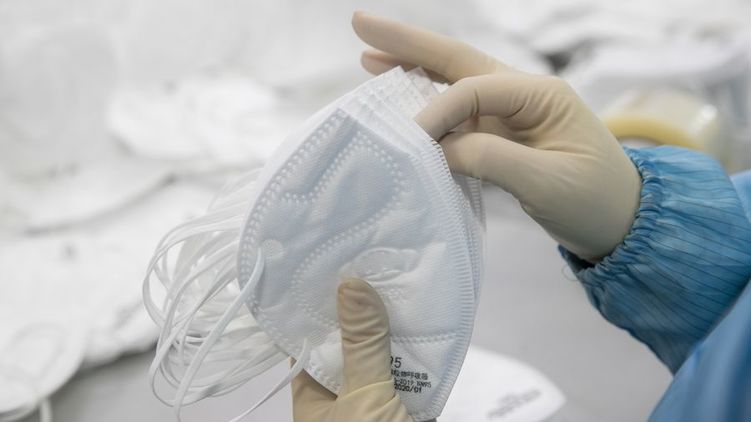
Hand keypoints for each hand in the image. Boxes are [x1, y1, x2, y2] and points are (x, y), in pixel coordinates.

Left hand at [291, 278, 412, 421]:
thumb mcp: (362, 395)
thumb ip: (360, 344)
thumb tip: (350, 283)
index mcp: (314, 401)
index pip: (311, 345)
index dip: (322, 310)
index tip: (337, 271)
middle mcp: (344, 398)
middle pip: (353, 347)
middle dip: (365, 314)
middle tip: (375, 264)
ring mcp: (378, 401)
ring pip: (386, 358)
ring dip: (398, 330)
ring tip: (402, 278)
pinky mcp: (412, 404)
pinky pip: (416, 373)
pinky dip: (424, 351)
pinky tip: (429, 315)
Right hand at [352, 12, 641, 260]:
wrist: (622, 225)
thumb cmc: (595, 201)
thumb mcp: (547, 182)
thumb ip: (491, 159)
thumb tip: (437, 147)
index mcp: (540, 95)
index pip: (474, 89)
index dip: (436, 109)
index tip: (410, 141)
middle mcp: (522, 95)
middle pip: (458, 61)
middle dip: (409, 44)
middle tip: (361, 24)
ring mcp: (510, 114)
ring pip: (453, 82)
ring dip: (411, 67)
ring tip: (368, 55)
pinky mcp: (501, 137)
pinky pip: (457, 114)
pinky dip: (425, 103)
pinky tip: (399, 96)